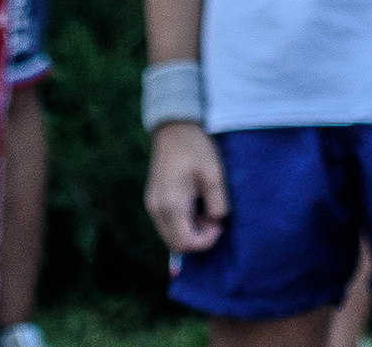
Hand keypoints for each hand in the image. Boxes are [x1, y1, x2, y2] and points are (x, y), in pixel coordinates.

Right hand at [147, 122, 229, 255]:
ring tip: (205, 208)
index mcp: (171, 205)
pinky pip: (166, 223)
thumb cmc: (196, 149)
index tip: (220, 224)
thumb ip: (217, 204)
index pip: (186, 243)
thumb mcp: (214, 175)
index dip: (206, 241)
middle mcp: (156, 210)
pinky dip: (181, 223)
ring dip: (189, 231)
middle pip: (176, 244)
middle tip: (213, 217)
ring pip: (170, 235)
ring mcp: (151, 205)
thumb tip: (216, 221)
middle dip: (197, 238)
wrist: (174, 127)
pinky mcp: (152, 200)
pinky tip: (194, 205)